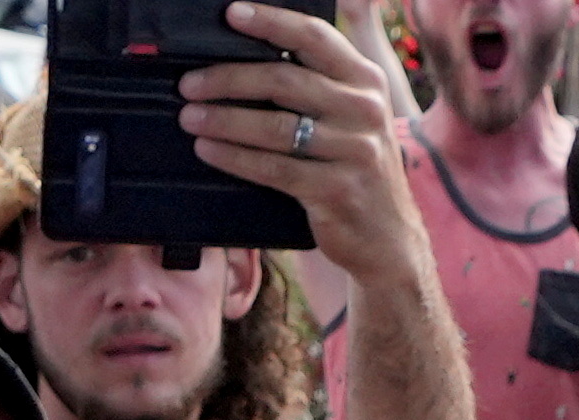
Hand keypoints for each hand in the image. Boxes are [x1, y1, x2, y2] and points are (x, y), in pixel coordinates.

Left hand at [178, 3, 411, 287]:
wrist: (388, 238)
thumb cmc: (357, 171)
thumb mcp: (353, 117)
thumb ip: (320, 85)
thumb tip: (255, 59)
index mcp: (365, 80)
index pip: (314, 37)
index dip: (271, 22)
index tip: (232, 14)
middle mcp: (364, 108)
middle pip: (284, 79)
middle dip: (229, 78)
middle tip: (189, 84)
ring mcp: (354, 149)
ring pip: (275, 126)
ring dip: (224, 120)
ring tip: (189, 117)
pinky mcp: (337, 189)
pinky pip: (274, 168)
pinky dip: (235, 157)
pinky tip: (209, 150)